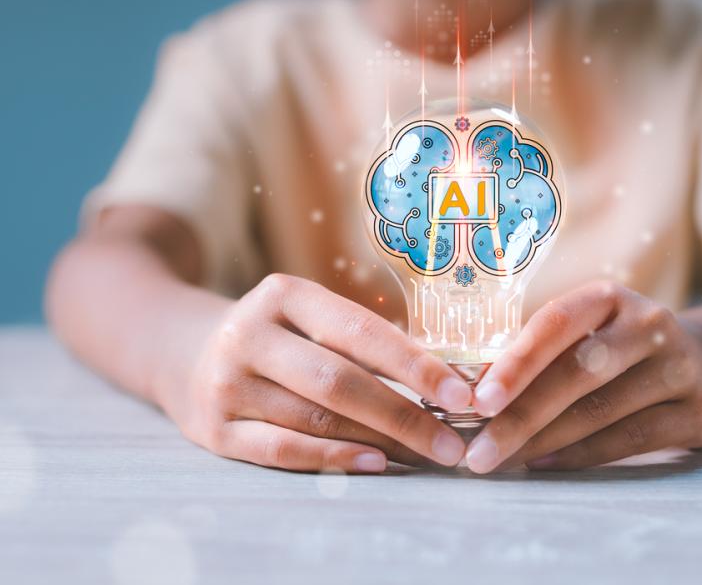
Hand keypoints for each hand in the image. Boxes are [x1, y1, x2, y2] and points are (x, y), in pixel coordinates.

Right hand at [156, 274, 472, 472]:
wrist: (183, 352)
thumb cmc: (276, 335)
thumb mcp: (308, 316)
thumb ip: (361, 341)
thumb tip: (444, 382)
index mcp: (284, 294)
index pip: (361, 332)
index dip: (415, 365)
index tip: (462, 393)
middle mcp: (250, 334)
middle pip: (340, 380)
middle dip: (406, 415)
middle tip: (452, 443)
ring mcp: (227, 383)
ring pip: (316, 418)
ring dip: (380, 441)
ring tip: (426, 454)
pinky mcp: (214, 429)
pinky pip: (282, 449)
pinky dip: (332, 457)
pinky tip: (375, 463)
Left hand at [464, 281, 701, 472]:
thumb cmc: (623, 353)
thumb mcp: (592, 333)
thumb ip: (544, 355)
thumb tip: (472, 397)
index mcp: (610, 298)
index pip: (555, 324)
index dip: (515, 363)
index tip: (476, 400)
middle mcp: (650, 324)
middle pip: (576, 373)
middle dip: (520, 416)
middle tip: (477, 451)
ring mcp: (680, 367)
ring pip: (600, 412)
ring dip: (542, 442)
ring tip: (500, 461)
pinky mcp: (700, 412)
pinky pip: (629, 441)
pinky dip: (581, 456)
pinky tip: (544, 465)